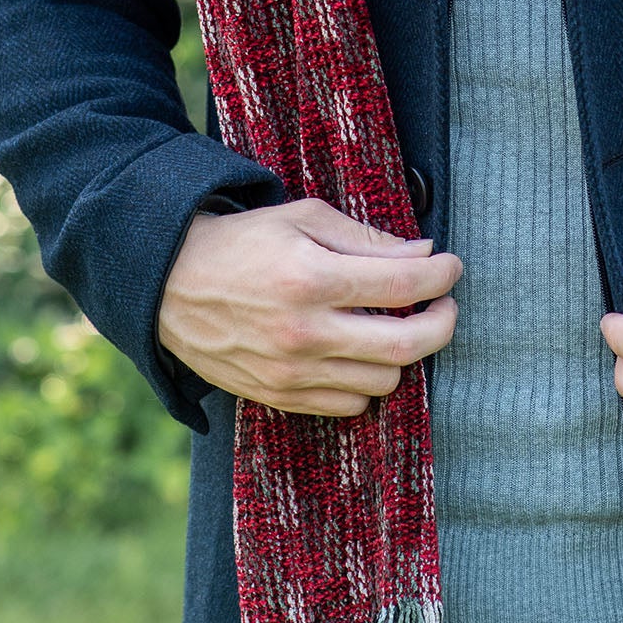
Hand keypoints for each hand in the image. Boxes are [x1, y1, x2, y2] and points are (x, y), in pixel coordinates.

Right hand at [157, 198, 461, 416]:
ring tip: (395, 323)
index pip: (404, 283)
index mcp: (311, 278)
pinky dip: (368, 380)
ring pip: (384, 380)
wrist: (170, 284)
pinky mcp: (280, 397)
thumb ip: (366, 238)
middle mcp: (305, 332)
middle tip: (445, 303)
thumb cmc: (243, 241)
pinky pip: (350, 405)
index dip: (442, 274)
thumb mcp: (303, 217)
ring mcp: (292, 372)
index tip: (451, 266)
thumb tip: (424, 253)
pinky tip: (360, 351)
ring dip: (403, 353)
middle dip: (443, 322)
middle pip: (406, 345)